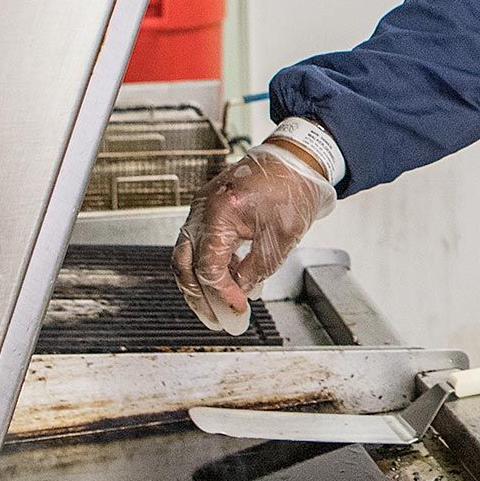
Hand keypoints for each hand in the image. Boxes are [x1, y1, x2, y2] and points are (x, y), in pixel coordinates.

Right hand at [172, 137, 336, 331]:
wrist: (294, 160)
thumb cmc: (292, 189)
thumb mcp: (280, 238)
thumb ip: (256, 270)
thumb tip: (240, 293)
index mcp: (220, 214)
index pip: (209, 268)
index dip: (221, 296)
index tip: (236, 313)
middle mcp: (202, 210)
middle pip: (185, 264)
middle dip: (199, 298)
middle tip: (217, 321)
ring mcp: (201, 207)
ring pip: (186, 255)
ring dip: (200, 284)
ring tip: (218, 308)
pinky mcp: (207, 208)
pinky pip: (198, 242)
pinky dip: (209, 264)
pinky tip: (227, 280)